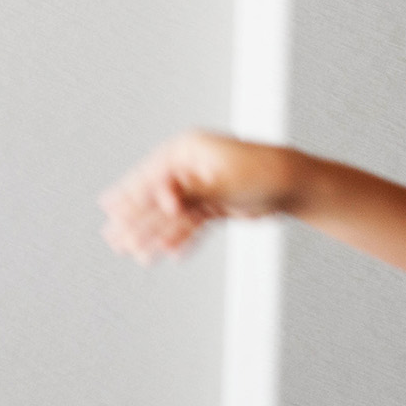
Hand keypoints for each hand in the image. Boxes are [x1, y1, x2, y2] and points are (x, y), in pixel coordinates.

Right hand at [99, 130, 301, 265]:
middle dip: (136, 220)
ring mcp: (200, 185)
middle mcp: (189, 166)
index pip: (151, 176)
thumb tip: (160, 200)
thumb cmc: (260, 172)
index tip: (112, 215)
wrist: (293, 183)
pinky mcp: (212, 203)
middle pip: (156, 196)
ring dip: (155, 235)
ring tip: (137, 255)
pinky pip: (190, 223)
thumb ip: (188, 192)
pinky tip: (171, 254)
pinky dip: (181, 238)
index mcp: (187, 149)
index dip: (131, 198)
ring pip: (172, 214)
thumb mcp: (219, 182)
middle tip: (113, 240)